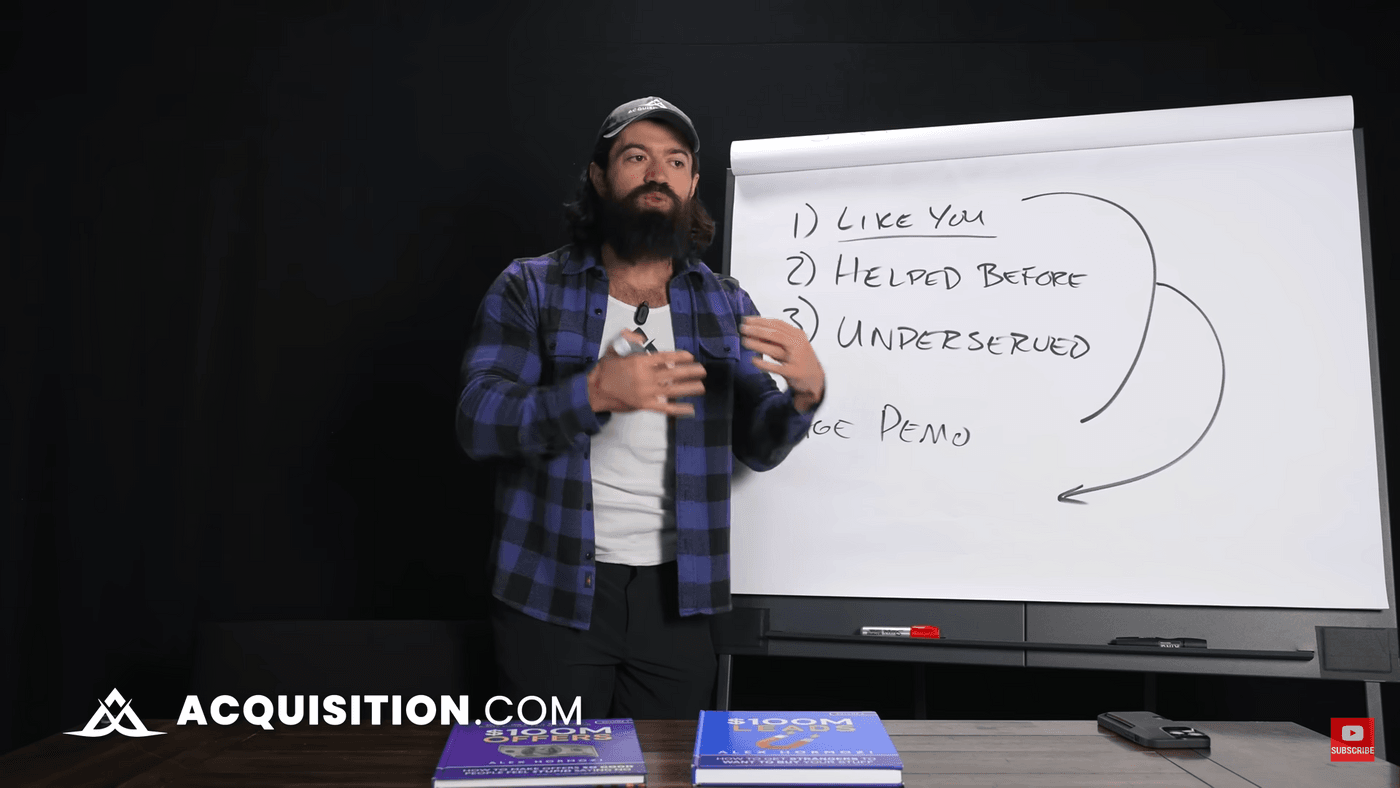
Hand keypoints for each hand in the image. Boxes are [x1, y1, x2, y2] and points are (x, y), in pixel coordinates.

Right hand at [588, 330, 706, 416]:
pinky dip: (678, 409)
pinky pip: (665, 408)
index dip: (680, 357)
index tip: (690, 357)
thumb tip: (637, 335)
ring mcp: (646, 392)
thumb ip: (629, 340)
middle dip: (690, 372)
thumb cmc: (605, 371)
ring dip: (689, 388)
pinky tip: (690, 408)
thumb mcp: (615, 350)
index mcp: (640, 362)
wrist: (594, 391)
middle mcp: (646, 377)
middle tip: (703, 370)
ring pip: (673, 390)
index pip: (665, 358)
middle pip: (674, 373)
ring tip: (701, 386)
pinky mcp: (645, 405)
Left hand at [740, 316, 824, 412]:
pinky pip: (776, 367)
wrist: (815, 379)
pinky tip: (754, 360)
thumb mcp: (791, 345)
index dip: (761, 320)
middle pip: (775, 334)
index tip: (747, 320)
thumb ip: (775, 339)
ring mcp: (796, 358)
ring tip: (745, 342)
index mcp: (797, 335)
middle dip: (757, 330)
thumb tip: (755, 332)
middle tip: (743, 329)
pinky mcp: (793, 372)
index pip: (777, 324)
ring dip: (758, 344)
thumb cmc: (801, 360)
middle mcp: (797, 345)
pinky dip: (764, 364)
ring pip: (774, 349)